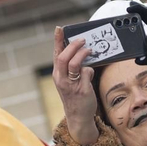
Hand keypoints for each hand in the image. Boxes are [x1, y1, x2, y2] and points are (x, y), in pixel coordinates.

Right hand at [52, 27, 98, 143]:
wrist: (78, 117)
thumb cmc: (75, 97)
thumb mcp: (69, 81)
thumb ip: (73, 68)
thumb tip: (82, 53)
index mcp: (57, 75)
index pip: (56, 54)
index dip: (57, 40)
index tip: (59, 29)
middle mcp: (61, 79)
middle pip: (63, 57)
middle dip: (73, 46)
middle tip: (82, 40)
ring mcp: (71, 85)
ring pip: (74, 63)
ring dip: (82, 54)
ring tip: (89, 49)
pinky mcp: (82, 90)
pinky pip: (87, 73)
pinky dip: (89, 70)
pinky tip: (90, 74)